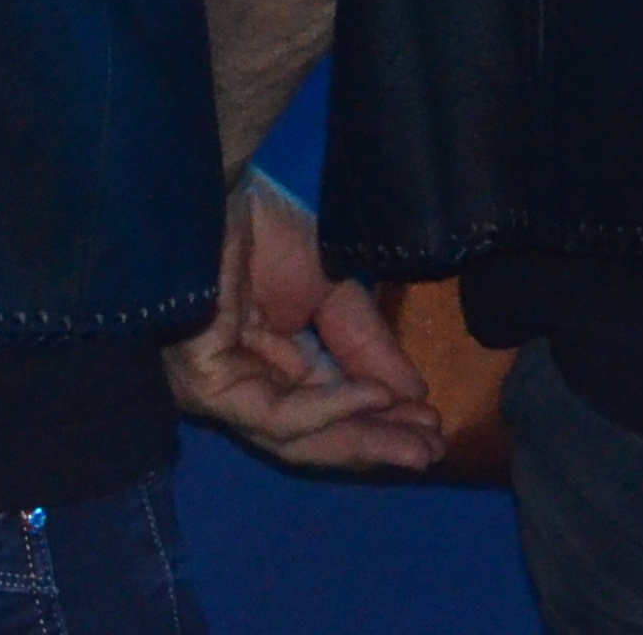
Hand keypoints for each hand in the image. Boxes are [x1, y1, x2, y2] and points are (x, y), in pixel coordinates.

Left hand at [162, 168, 441, 474]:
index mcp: (267, 354)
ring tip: (418, 444)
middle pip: (313, 433)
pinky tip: (377, 399)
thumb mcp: (334, 288)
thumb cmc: (265, 225)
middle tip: (433, 453)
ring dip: (363, 440)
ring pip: (297, 437)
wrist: (222, 188)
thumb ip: (366, 346)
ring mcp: (222, 384)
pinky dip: (331, 409)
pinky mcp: (208, 381)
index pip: (326, 406)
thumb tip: (412, 396)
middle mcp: (243, 379)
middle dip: (376, 442)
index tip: (434, 431)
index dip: (379, 422)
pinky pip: (276, 413)